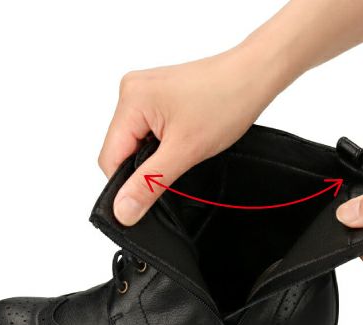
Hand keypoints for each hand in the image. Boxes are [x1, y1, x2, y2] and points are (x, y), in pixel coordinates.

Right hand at [98, 45, 290, 224]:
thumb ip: (149, 184)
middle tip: (176, 164)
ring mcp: (143, 90)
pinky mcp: (156, 94)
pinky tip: (182, 138)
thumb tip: (123, 211)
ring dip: (154, 154)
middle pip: (120, 149)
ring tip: (183, 147)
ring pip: (134, 141)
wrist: (254, 75)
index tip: (150, 194)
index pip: (109, 158)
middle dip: (144, 166)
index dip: (127, 183)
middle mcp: (130, 90)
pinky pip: (146, 129)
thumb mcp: (184, 152)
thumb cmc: (226, 102)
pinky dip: (161, 142)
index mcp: (130, 100)